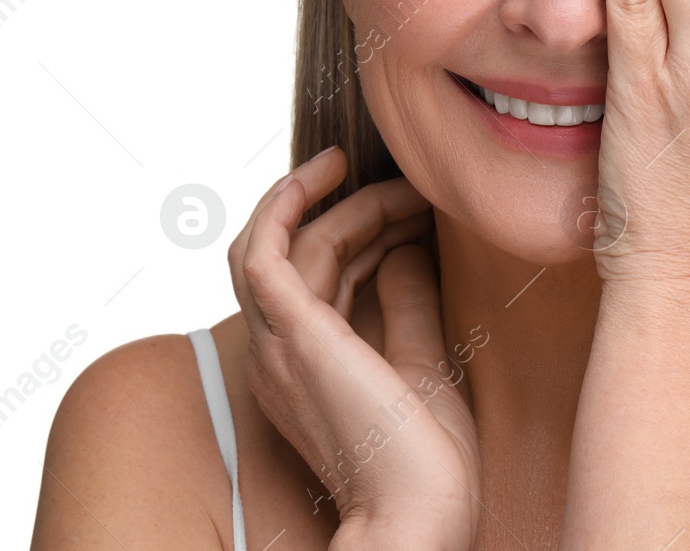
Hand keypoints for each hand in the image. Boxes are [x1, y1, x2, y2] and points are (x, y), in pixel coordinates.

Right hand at [228, 148, 480, 548]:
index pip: (319, 277)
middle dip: (360, 211)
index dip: (363, 233)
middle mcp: (278, 353)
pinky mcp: (291, 334)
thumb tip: (405, 250)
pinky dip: (285, 204)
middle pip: (305, 253)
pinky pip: (264, 251)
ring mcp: (278, 344)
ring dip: (336, 201)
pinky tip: (322, 174)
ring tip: (386, 176)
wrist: (418, 516)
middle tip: (414, 188)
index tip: (413, 208)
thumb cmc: (426, 465)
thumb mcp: (423, 364)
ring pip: (287, 244)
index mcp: (305, 367)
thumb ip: (407, 306)